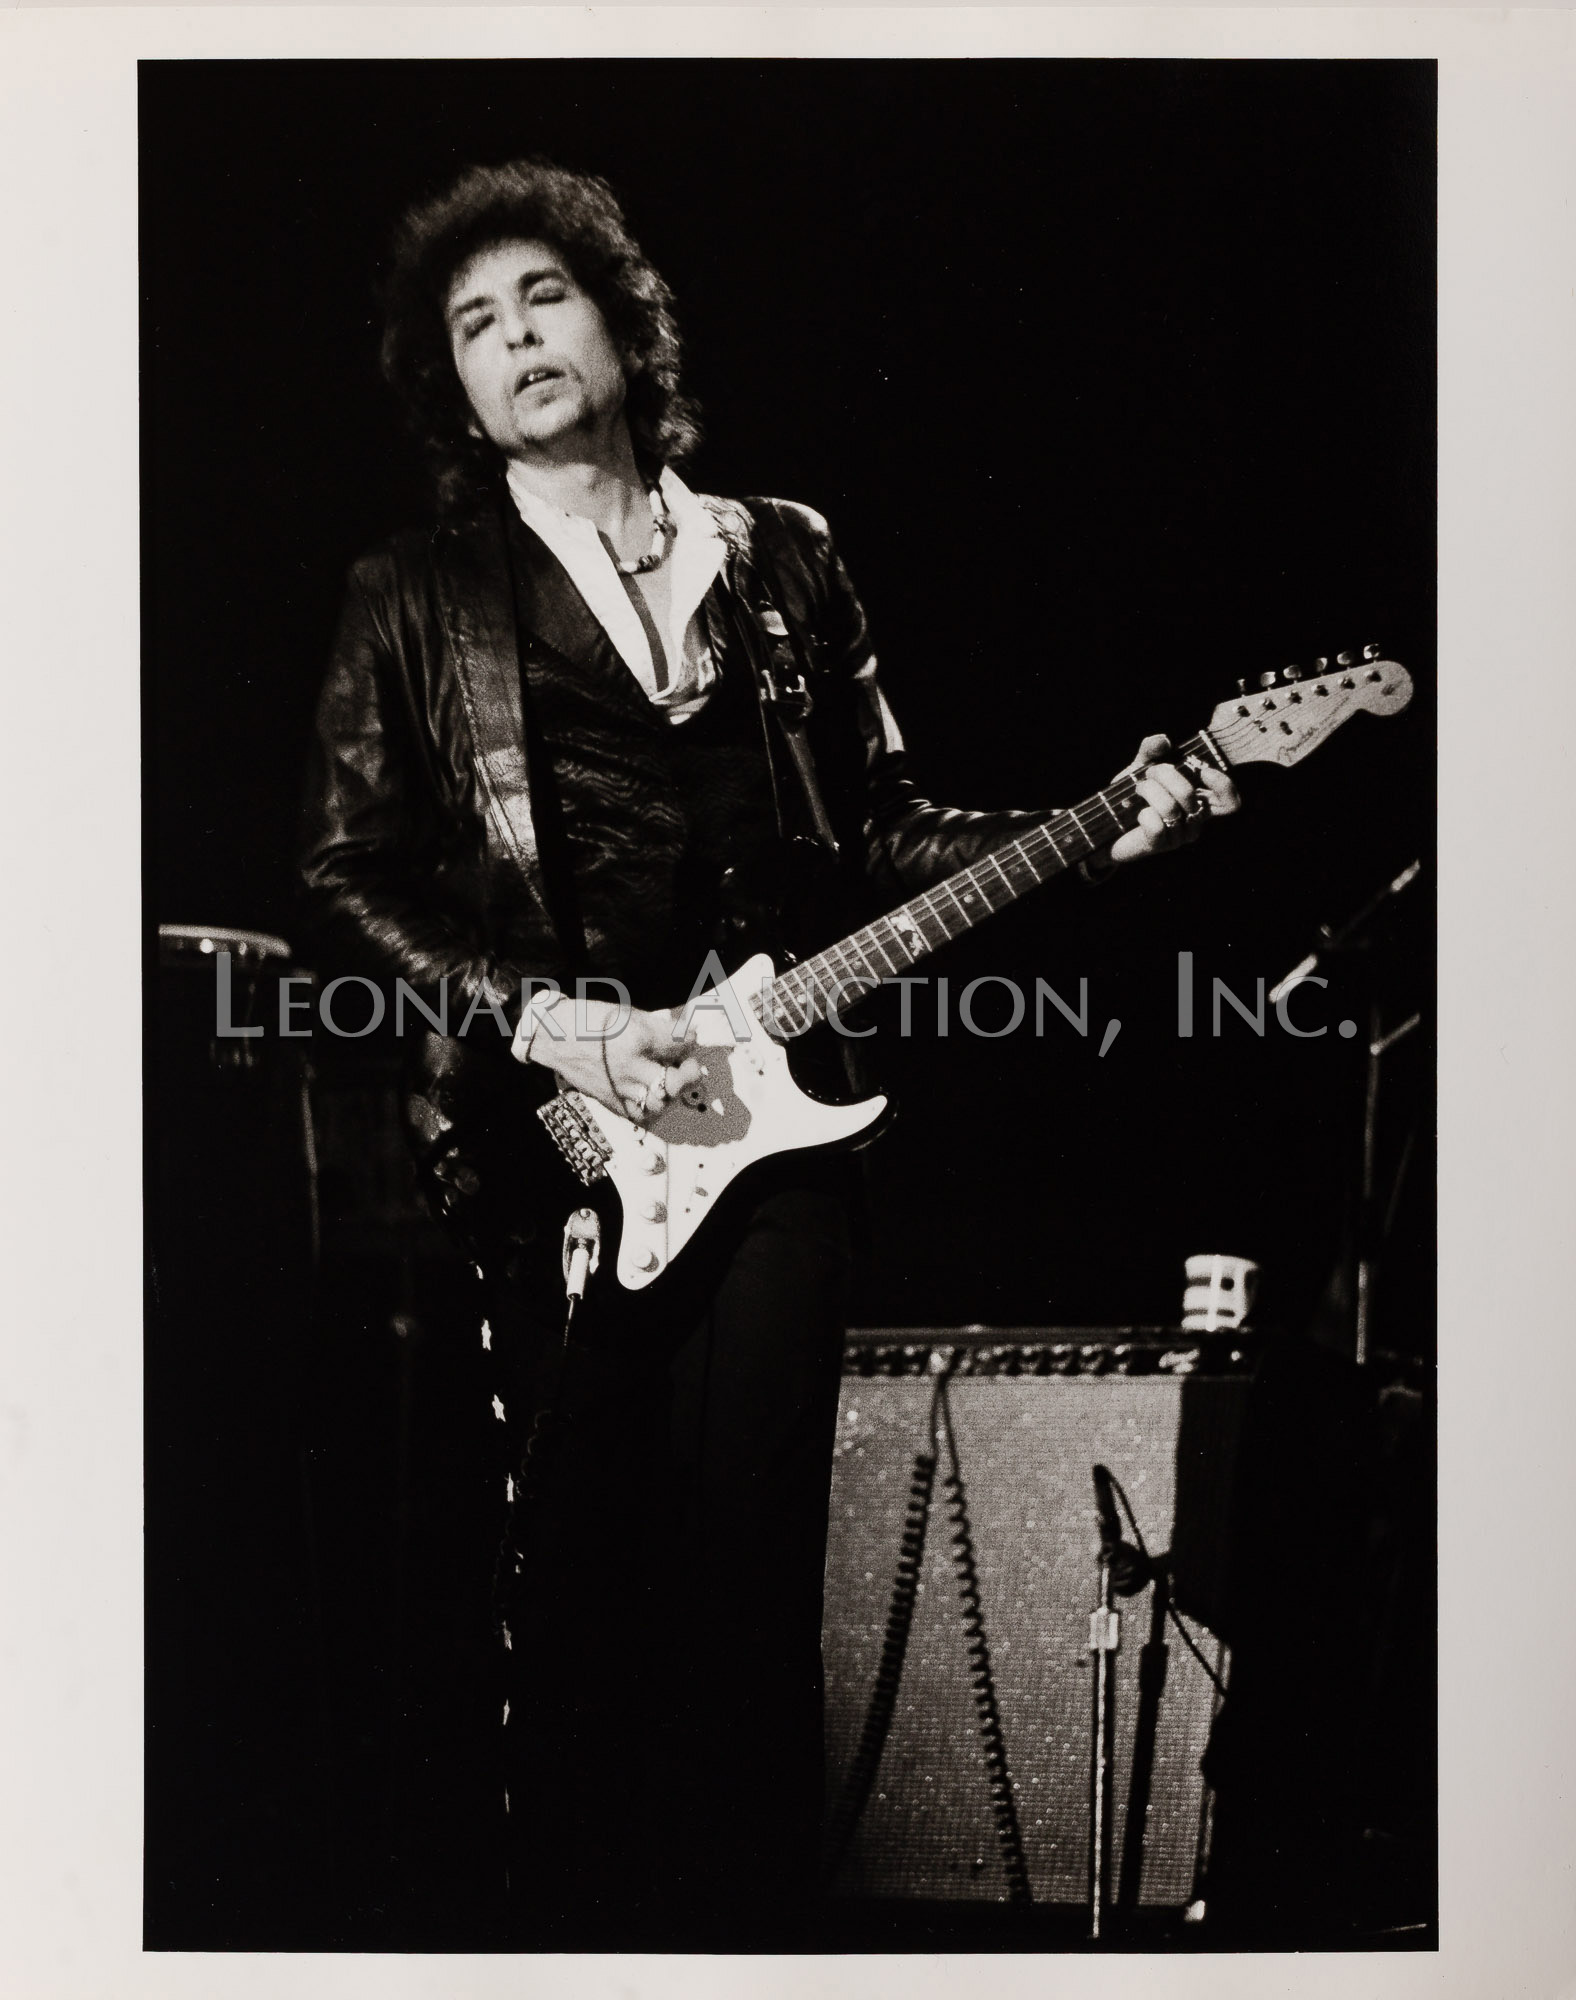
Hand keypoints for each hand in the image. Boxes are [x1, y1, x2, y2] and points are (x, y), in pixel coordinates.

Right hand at [517, 995, 703, 1122]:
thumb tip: (684, 1032)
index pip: (679, 1043)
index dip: (691, 1038)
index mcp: (635, 1038)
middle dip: (690, 1073)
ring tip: (671, 1079)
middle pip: (674, 1081)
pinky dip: (652, 1105)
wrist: (552, 1037)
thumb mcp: (626, 1013)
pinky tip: (653, 1093)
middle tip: (691, 1065)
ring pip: (660, 1103)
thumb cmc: (587, 1020)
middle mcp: (629, 1066)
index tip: (691, 1036)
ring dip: (672, 1092)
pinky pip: (639, 1113)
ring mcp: (619, 1087)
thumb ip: (657, 1026)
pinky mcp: (610, 1101)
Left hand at [1104, 733, 1240, 866]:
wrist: (1109, 824)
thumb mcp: (1141, 768)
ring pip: (1170, 808)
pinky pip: (1156, 826)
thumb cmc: (1132, 796)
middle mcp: (1194, 821)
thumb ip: (1151, 751)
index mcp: (1200, 801)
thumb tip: (1164, 740)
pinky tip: (1138, 814)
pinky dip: (1144, 814)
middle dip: (1167, 776)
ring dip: (1149, 791)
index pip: (1230, 803)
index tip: (1202, 770)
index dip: (1223, 785)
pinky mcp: (1159, 846)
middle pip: (1192, 797)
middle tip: (1149, 772)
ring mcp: (1179, 836)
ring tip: (1138, 789)